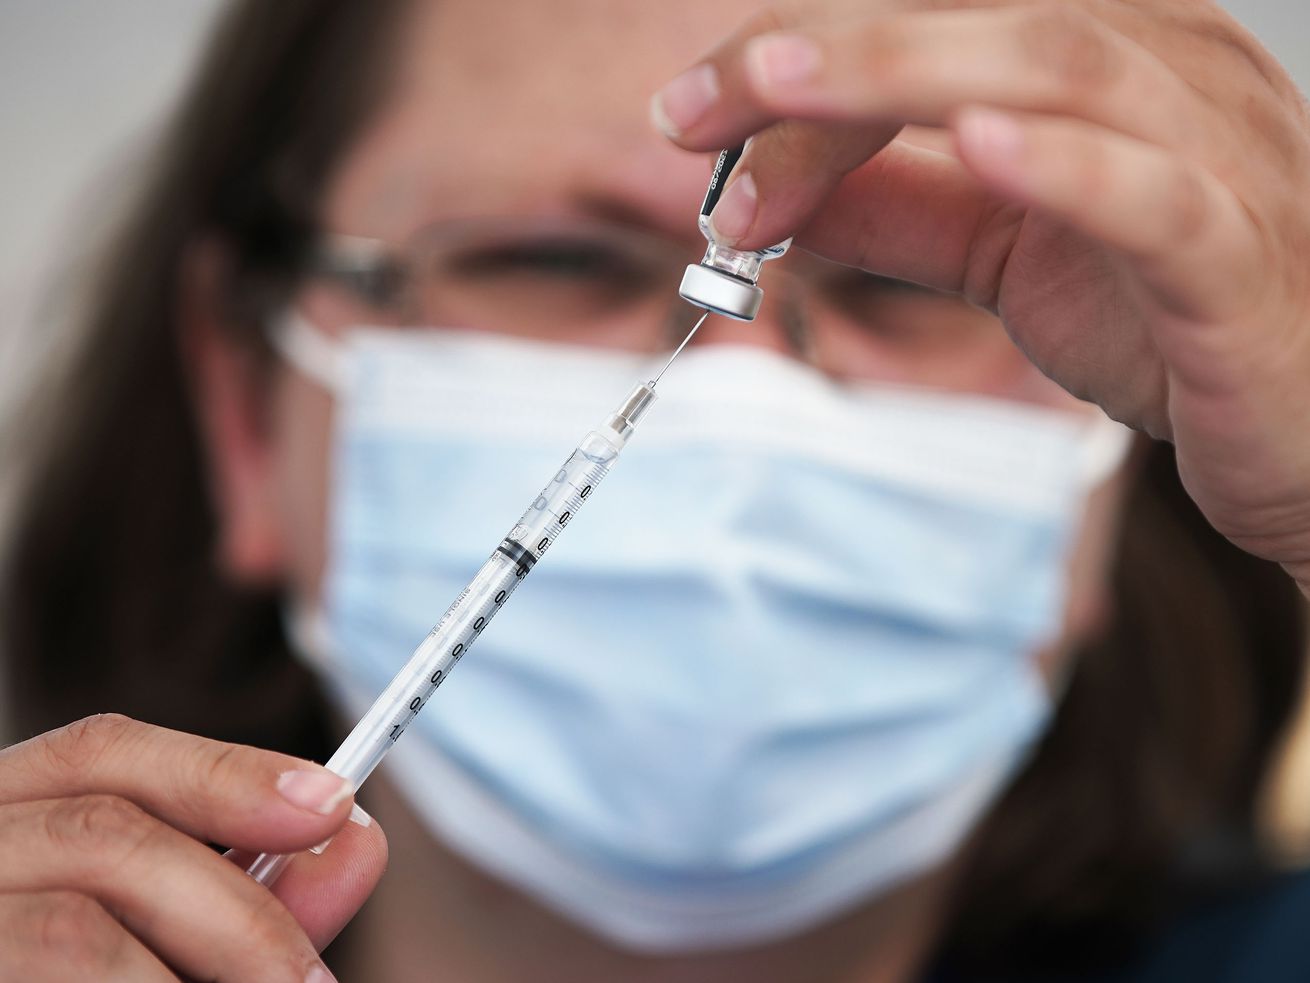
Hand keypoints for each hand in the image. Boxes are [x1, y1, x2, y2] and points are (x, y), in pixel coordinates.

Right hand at [0, 714, 385, 980]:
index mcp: (1, 823)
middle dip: (235, 908)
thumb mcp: (150, 936)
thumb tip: (356, 841)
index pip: (101, 754)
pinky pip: (52, 977)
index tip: (334, 805)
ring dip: (191, 977)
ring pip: (77, 930)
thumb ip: (237, 901)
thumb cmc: (71, 972)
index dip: (223, 773)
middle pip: (104, 836)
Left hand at [654, 0, 1309, 593]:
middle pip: (978, 13)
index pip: (930, 17)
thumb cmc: (1164, 320)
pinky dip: (1066, 165)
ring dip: (904, 69)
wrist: (1302, 432)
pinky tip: (978, 144)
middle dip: (818, 51)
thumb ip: (902, 207)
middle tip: (690, 112)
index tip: (688, 116)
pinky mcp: (1240, 260)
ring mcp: (1215, 156)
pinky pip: (1159, 195)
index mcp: (1099, 60)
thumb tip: (770, 187)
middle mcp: (1165, 74)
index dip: (798, 57)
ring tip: (779, 87)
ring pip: (1061, 64)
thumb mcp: (1005, 251)